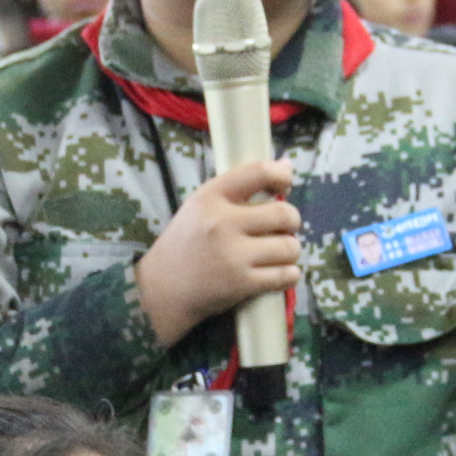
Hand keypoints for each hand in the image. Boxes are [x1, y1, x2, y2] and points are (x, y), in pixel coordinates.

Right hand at [135, 158, 301, 347]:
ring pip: (290, 247)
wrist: (163, 289)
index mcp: (210, 197)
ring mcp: (232, 256)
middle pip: (284, 214)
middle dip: (292, 221)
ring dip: (290, 250)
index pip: (258, 172)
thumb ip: (239, 187)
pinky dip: (290, 274)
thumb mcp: (201, 206)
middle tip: (284, 228)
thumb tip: (286, 166)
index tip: (284, 185)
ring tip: (278, 253)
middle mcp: (221, 223)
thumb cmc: (188, 243)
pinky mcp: (241, 284)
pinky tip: (280, 271)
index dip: (282, 175)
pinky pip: (286, 275)